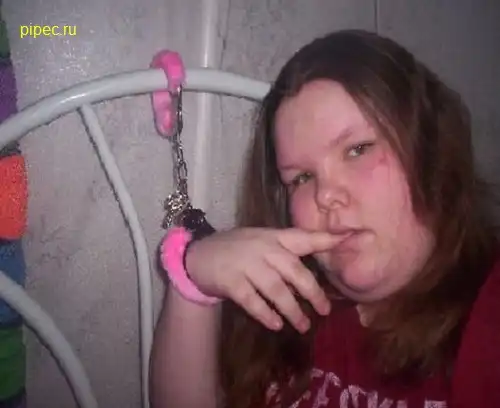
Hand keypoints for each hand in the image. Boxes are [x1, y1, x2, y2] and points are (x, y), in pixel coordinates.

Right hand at [185, 228, 345, 332]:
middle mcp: (263, 249)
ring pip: (277, 290)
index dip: (329, 239)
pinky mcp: (231, 281)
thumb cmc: (237, 250)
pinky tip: (275, 325)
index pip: (305, 238)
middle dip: (313, 293)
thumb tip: (310, 280)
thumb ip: (285, 254)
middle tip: (324, 311)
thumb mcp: (261, 243)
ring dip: (292, 310)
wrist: (199, 254)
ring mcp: (246, 264)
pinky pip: (253, 301)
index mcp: (274, 237)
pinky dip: (266, 314)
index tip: (354, 238)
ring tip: (303, 326)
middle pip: (295, 271)